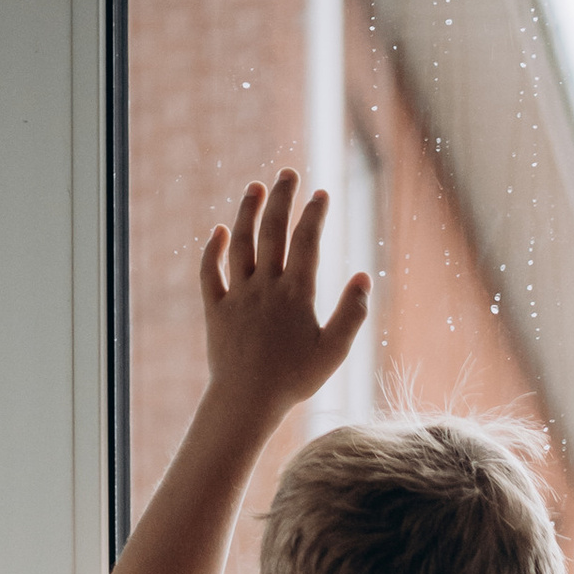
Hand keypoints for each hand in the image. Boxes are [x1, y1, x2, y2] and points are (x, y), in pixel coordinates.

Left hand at [198, 172, 369, 433]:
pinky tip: (219, 231)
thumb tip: (363, 278)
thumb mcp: (334, 352)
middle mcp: (265, 286)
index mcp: (296, 294)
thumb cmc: (295, 379)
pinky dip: (212, 249)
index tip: (321, 193)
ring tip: (255, 187)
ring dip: (247, 211)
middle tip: (288, 173)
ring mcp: (237, 295)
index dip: (314, 214)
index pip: (307, 242)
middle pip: (273, 231)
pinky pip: (210, 272)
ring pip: (241, 243)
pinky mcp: (215, 309)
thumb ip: (351, 313)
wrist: (247, 400)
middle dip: (282, 199)